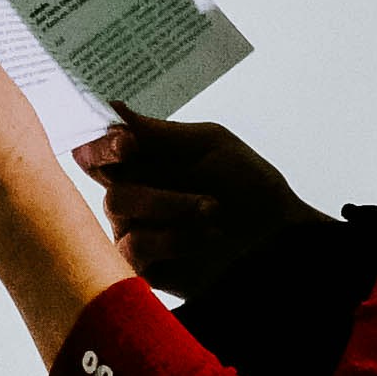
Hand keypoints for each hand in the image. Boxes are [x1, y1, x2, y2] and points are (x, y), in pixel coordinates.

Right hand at [66, 111, 318, 297]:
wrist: (280, 239)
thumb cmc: (250, 187)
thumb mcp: (211, 146)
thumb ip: (159, 133)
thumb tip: (113, 108)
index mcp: (144, 162)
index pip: (96, 149)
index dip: (100, 143)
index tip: (126, 142)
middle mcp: (133, 195)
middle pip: (106, 179)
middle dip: (143, 175)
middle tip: (185, 185)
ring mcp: (136, 231)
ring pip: (119, 207)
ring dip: (171, 204)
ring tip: (213, 210)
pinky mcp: (144, 267)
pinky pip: (134, 247)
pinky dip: (173, 238)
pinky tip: (206, 237)